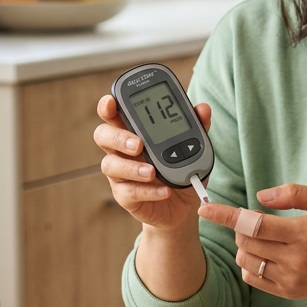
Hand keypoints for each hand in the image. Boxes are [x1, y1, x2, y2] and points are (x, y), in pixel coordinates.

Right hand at [94, 95, 210, 229]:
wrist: (183, 205)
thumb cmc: (180, 168)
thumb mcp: (193, 147)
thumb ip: (196, 126)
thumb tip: (203, 108)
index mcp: (133, 131)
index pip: (113, 114)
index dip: (107, 106)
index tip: (112, 101)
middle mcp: (121, 151)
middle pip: (103, 136)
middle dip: (117, 137)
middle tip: (138, 144)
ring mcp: (121, 174)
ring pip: (111, 165)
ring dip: (132, 167)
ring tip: (152, 172)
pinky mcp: (126, 196)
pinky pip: (129, 192)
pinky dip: (148, 191)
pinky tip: (164, 191)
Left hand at [198, 184, 306, 303]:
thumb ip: (294, 193)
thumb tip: (260, 196)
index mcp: (304, 233)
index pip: (254, 224)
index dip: (227, 215)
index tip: (206, 208)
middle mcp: (296, 259)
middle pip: (246, 241)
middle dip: (241, 226)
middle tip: (255, 219)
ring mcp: (291, 279)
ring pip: (246, 260)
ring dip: (244, 245)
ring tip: (263, 237)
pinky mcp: (289, 292)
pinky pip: (253, 278)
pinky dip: (250, 263)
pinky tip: (265, 254)